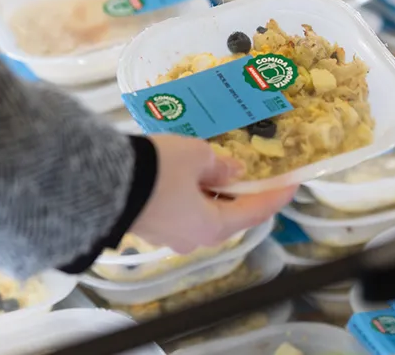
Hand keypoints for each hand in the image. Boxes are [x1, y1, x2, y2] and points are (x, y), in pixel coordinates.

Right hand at [129, 134, 296, 253]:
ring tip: (218, 166)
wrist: (99, 182)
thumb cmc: (155, 171)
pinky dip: (191, 193)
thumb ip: (219, 164)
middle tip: (255, 173)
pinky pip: (180, 209)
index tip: (294, 183)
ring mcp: (168, 235)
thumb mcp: (195, 156)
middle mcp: (192, 238)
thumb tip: (233, 172)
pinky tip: (189, 174)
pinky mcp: (148, 225)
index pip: (254, 212)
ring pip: (202, 213)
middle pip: (228, 215)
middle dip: (242, 194)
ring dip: (214, 192)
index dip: (276, 196)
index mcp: (211, 227)